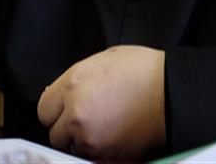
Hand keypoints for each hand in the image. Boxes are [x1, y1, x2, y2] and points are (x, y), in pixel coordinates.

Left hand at [37, 45, 165, 158]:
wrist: (171, 92)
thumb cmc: (144, 71)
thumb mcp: (105, 59)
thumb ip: (78, 78)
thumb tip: (60, 92)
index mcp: (74, 82)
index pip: (44, 108)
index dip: (56, 108)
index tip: (65, 108)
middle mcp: (76, 110)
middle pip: (53, 131)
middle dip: (66, 125)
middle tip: (86, 116)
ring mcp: (88, 135)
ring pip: (70, 146)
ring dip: (80, 139)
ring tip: (103, 123)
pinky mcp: (103, 153)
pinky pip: (88, 156)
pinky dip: (96, 148)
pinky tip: (112, 133)